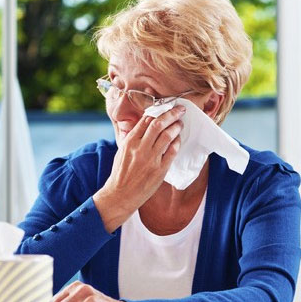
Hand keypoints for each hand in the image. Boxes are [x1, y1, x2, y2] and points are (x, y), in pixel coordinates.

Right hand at [94, 106, 184, 231]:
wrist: (121, 194)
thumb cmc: (120, 173)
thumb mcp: (122, 151)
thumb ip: (133, 138)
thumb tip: (146, 125)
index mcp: (129, 141)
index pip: (146, 120)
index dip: (158, 111)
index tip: (166, 107)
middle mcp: (140, 148)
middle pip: (158, 124)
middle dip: (171, 114)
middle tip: (180, 110)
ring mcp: (151, 159)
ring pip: (167, 136)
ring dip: (176, 127)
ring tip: (180, 124)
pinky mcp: (160, 169)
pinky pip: (172, 152)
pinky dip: (177, 143)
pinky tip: (178, 139)